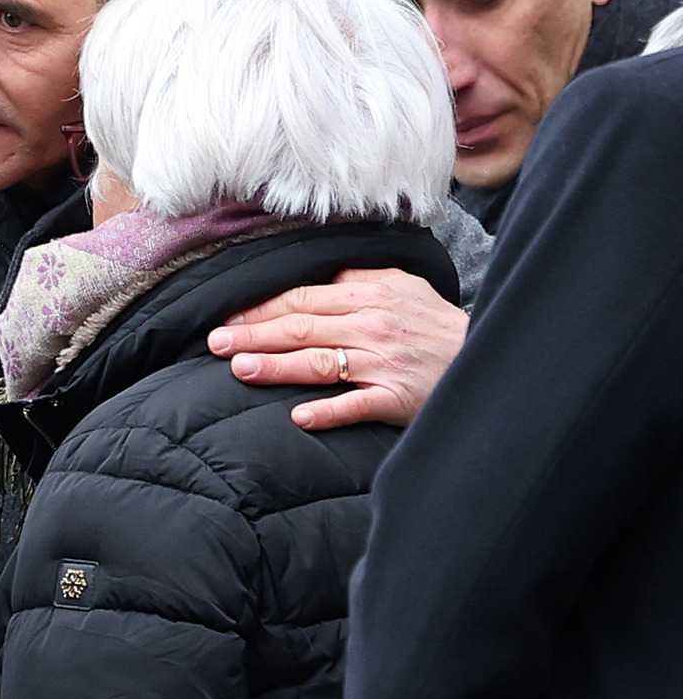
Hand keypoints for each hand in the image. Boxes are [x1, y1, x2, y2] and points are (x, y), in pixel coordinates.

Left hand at [208, 268, 467, 430]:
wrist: (483, 356)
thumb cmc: (435, 324)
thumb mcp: (401, 286)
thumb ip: (357, 280)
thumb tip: (317, 280)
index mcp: (368, 295)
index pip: (302, 299)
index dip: (261, 308)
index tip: (227, 316)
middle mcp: (370, 325)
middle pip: (301, 328)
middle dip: (254, 334)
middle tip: (215, 343)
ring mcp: (382, 362)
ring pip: (320, 362)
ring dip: (277, 366)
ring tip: (240, 369)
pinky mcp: (395, 397)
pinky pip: (356, 404)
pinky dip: (328, 411)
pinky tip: (300, 417)